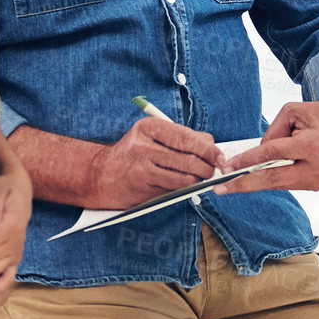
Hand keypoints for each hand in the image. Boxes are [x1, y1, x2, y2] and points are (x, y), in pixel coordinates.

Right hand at [93, 117, 223, 206]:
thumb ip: (180, 136)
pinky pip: (174, 191)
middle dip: (207, 167)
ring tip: (201, 178)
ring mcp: (142, 170)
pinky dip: (185, 190)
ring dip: (199, 181)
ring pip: (184, 178)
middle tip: (213, 170)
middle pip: (189, 159)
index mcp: (147, 128)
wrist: (99, 175)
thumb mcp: (150, 135)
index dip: (209, 149)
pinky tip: (187, 186)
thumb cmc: (131, 153)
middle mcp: (143, 147)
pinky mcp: (142, 190)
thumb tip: (211, 143)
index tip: (219, 156)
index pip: (187, 138)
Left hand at [217, 84, 318, 194]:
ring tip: (232, 181)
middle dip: (243, 184)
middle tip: (220, 188)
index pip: (271, 156)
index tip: (226, 168)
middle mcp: (316, 168)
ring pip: (279, 184)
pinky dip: (274, 177)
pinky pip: (289, 182)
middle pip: (272, 181)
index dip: (245, 162)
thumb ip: (273, 132)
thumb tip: (258, 154)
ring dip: (257, 181)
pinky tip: (257, 175)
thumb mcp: (295, 112)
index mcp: (312, 146)